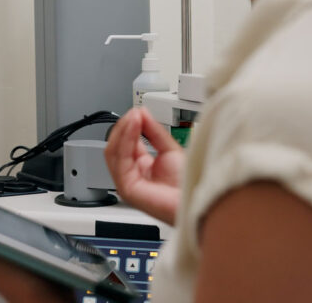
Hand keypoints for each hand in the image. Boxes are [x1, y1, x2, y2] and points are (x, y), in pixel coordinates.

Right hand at [104, 107, 185, 224]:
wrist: (198, 199)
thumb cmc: (188, 185)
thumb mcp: (169, 149)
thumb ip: (154, 131)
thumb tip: (141, 114)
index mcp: (141, 167)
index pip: (124, 143)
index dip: (129, 126)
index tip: (137, 112)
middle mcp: (131, 175)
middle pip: (115, 147)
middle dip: (123, 127)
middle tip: (135, 113)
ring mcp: (127, 182)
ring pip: (113, 152)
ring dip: (122, 131)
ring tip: (134, 117)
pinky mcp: (127, 188)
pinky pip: (120, 160)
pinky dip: (125, 140)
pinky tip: (134, 127)